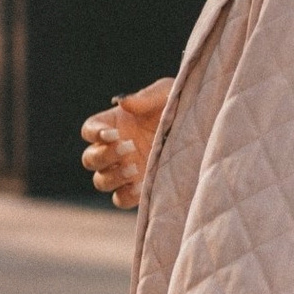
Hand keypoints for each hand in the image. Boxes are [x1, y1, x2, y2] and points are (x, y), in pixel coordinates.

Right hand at [81, 78, 174, 209]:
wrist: (204, 132)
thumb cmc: (181, 106)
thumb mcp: (167, 94)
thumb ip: (146, 97)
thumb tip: (123, 102)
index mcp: (115, 124)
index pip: (89, 130)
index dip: (94, 132)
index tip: (111, 133)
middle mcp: (116, 149)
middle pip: (90, 159)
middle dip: (104, 155)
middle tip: (128, 147)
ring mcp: (126, 171)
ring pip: (101, 181)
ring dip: (112, 176)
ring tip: (134, 169)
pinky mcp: (140, 188)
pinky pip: (120, 199)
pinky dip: (125, 195)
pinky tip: (140, 186)